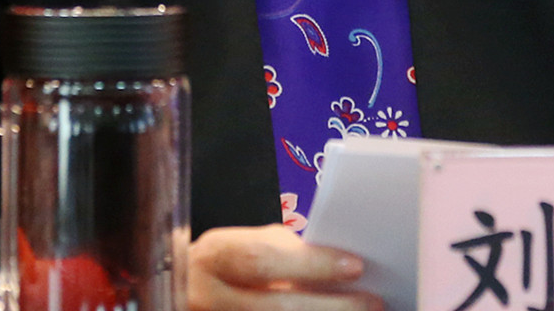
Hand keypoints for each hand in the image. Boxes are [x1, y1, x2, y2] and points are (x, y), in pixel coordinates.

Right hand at [189, 225, 379, 310]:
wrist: (180, 294)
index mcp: (212, 258)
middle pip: (276, 307)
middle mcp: (205, 298)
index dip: (311, 264)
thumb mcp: (239, 248)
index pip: (263, 259)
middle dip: (331, 307)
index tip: (356, 266)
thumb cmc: (220, 268)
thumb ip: (278, 252)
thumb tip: (333, 258)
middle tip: (373, 303)